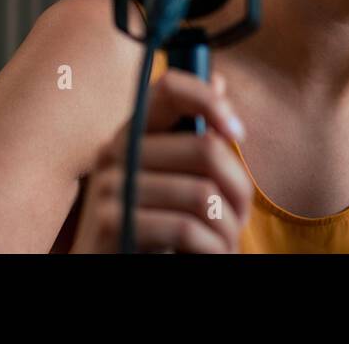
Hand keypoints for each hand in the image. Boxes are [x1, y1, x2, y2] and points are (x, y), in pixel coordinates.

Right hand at [70, 69, 253, 252]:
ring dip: (228, 226)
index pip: (170, 88)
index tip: (239, 132)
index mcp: (132, 132)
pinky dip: (212, 246)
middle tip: (242, 214)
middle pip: (204, 148)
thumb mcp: (170, 175)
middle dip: (238, 187)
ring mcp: (110, 188)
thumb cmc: (149, 224)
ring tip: (227, 241)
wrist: (106, 267)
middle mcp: (115, 152)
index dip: (209, 100)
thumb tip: (219, 81)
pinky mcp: (113, 224)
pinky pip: (184, 227)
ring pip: (202, 194)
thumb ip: (190, 134)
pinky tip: (212, 253)